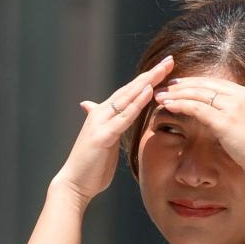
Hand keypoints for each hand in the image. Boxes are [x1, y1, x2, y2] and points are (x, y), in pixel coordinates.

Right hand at [51, 55, 173, 203]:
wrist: (75, 183)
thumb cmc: (91, 165)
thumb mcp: (103, 141)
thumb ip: (107, 125)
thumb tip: (96, 110)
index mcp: (105, 114)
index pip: (130, 92)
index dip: (147, 79)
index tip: (165, 69)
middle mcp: (102, 113)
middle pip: (131, 89)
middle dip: (151, 74)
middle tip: (170, 60)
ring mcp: (101, 123)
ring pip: (128, 97)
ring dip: (147, 82)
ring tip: (163, 69)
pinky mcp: (103, 135)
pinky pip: (124, 116)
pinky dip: (136, 102)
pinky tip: (149, 91)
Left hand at [153, 75, 244, 181]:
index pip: (218, 84)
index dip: (199, 83)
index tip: (184, 83)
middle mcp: (241, 97)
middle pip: (205, 86)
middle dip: (184, 85)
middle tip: (167, 86)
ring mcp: (232, 108)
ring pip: (198, 94)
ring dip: (177, 93)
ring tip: (161, 95)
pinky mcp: (224, 122)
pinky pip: (196, 108)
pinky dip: (179, 104)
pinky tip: (166, 104)